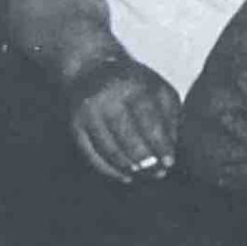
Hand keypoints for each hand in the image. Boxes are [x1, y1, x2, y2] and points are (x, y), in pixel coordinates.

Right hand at [68, 57, 181, 182]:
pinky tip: (125, 176)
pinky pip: (91, 154)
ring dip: (128, 168)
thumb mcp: (158, 90)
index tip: (170, 162)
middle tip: (158, 173)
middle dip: (145, 161)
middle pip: (127, 139)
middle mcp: (106, 99)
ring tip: (145, 176)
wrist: (90, 69)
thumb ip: (170, 116)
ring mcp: (87, 113)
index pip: (149, 122)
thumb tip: (171, 149)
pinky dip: (109, 169)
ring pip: (108, 149)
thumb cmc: (135, 84)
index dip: (160, 145)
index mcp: (133, 87)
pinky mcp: (74, 126)